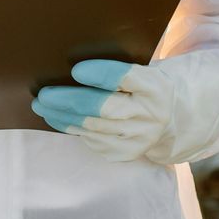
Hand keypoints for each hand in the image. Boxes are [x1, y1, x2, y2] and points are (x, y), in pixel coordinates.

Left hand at [31, 52, 218, 163]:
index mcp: (155, 85)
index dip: (101, 74)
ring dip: (63, 117)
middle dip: (69, 100)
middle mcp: (150, 114)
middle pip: (104, 107)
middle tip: (44, 94)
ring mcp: (141, 137)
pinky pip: (96, 143)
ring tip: (42, 106)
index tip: (76, 69)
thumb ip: (117, 70)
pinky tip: (58, 120)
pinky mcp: (129, 152)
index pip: (126, 78)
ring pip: (95, 128)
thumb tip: (72, 65)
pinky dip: (74, 130)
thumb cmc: (147, 84)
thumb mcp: (144, 70)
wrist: (176, 114)